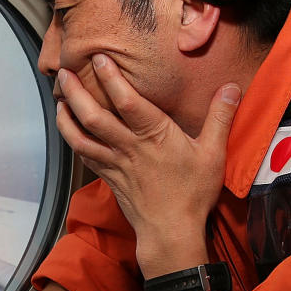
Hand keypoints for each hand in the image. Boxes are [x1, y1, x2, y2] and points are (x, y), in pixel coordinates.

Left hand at [55, 53, 240, 274]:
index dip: (111, 77)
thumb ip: (220, 118)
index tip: (99, 57)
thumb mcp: (213, 154)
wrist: (170, 233)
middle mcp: (129, 146)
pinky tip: (70, 131)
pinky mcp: (109, 178)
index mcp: (154, 135)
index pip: (127, 100)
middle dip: (76, 92)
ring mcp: (115, 163)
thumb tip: (232, 87)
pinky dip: (74, 140)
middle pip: (93, 116)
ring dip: (66, 117)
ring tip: (59, 99)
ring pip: (81, 137)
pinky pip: (85, 156)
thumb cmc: (192, 194)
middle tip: (63, 72)